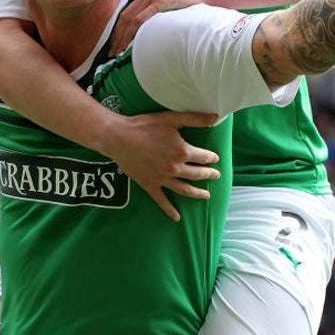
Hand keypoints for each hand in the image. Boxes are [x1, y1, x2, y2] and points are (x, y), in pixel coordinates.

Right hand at [101, 111, 220, 220]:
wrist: (119, 138)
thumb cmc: (144, 126)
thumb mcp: (171, 118)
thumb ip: (194, 119)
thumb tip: (215, 117)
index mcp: (182, 151)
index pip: (203, 157)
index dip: (211, 157)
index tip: (214, 158)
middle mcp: (175, 168)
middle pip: (197, 174)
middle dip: (208, 174)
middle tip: (215, 175)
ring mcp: (163, 179)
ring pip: (185, 189)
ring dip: (197, 193)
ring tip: (206, 196)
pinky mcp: (150, 185)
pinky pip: (162, 201)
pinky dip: (170, 210)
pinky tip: (177, 217)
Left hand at [109, 0, 206, 55]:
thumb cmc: (190, 4)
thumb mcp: (168, 8)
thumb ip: (157, 16)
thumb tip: (147, 34)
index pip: (126, 15)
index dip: (118, 31)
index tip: (114, 45)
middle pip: (125, 18)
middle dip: (116, 37)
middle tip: (112, 53)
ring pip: (130, 19)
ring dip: (122, 36)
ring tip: (118, 51)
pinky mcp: (160, 1)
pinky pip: (143, 18)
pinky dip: (134, 30)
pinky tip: (130, 42)